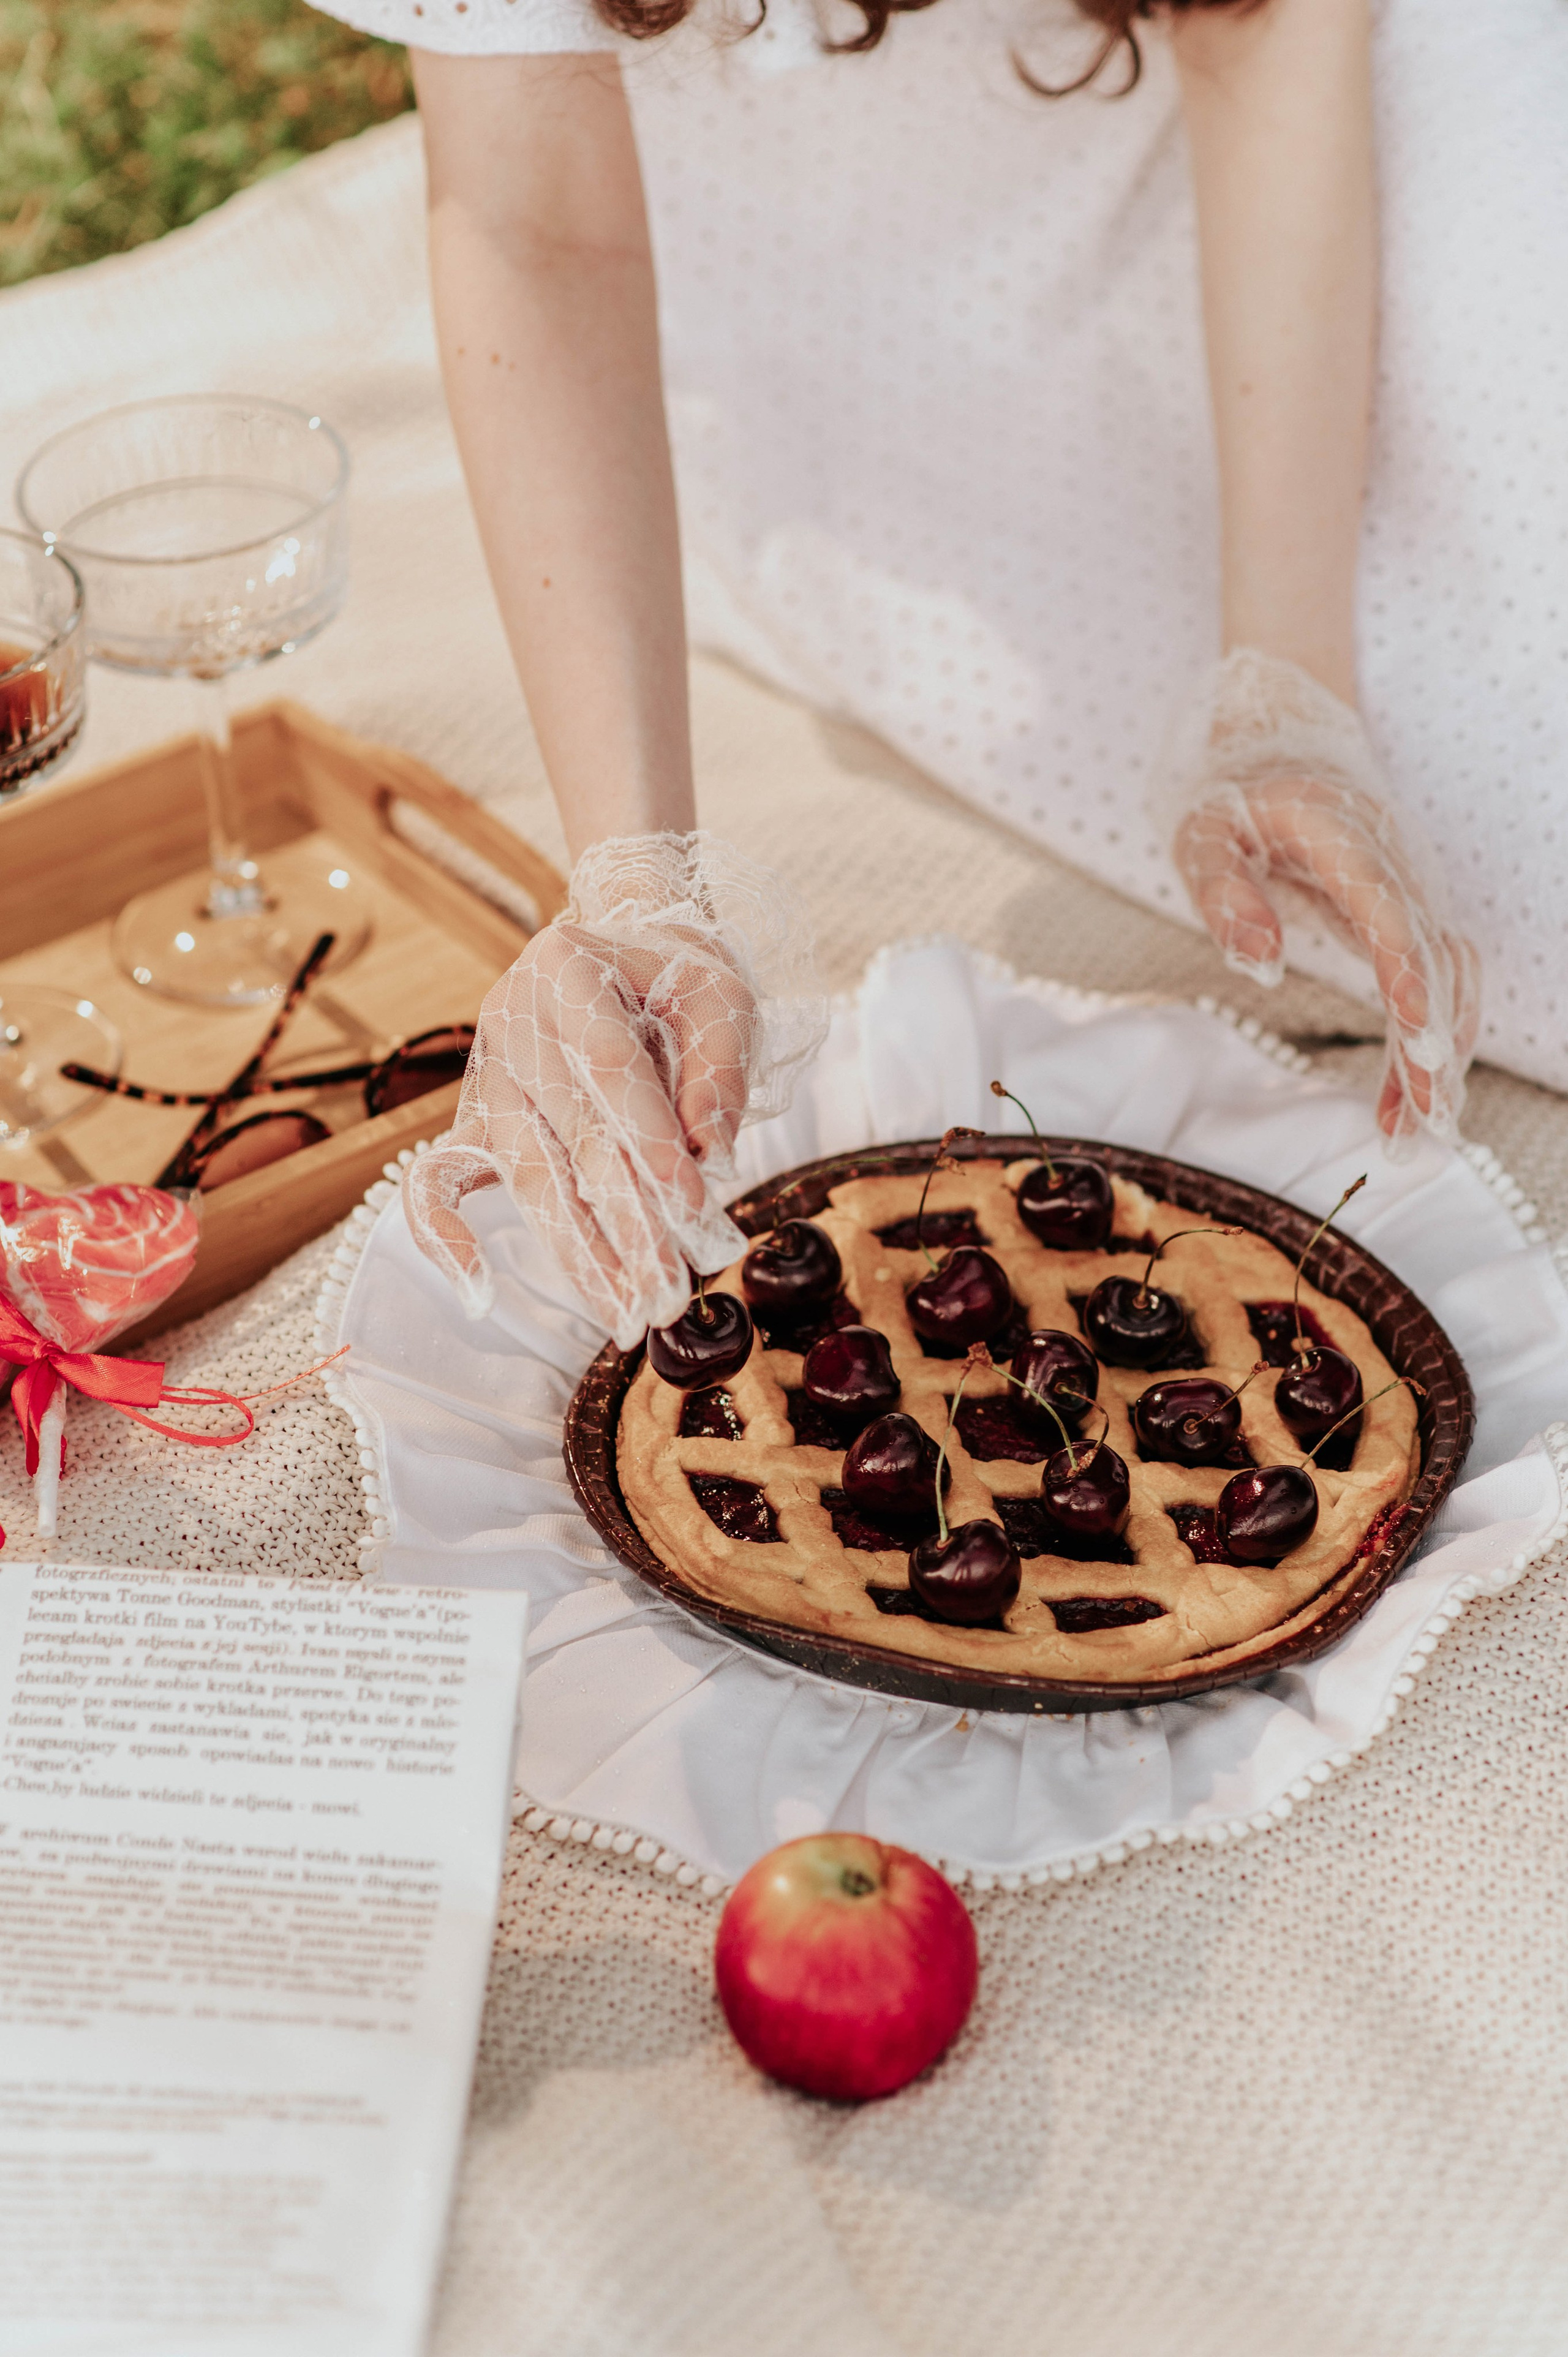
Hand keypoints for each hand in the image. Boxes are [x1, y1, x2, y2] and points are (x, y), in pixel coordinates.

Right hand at [404, 832, 825, 1345]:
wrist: (624, 954)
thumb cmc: (675, 981)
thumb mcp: (717, 998)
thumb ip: (719, 1071)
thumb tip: (712, 1157)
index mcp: (566, 968)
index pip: (609, 1068)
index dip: (651, 1142)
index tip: (696, 1210)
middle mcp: (511, 1019)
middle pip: (570, 1137)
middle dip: (626, 1226)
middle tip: (668, 1296)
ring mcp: (486, 1074)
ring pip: (526, 1175)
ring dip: (578, 1254)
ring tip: (625, 1316)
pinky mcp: (475, 1120)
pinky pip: (436, 1182)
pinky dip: (443, 1236)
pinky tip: (476, 1293)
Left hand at [1169, 651, 1479, 1146]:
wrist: (1275, 739)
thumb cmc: (1231, 794)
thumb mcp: (1203, 832)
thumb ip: (1226, 892)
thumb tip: (1261, 959)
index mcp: (1348, 845)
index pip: (1394, 921)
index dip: (1411, 984)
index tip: (1420, 1046)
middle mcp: (1395, 870)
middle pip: (1434, 964)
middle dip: (1435, 1047)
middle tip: (1422, 1128)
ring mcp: (1408, 892)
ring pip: (1446, 978)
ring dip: (1439, 1054)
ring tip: (1414, 1132)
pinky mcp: (1404, 915)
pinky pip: (1433, 979)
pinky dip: (1428, 1037)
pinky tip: (1406, 1094)